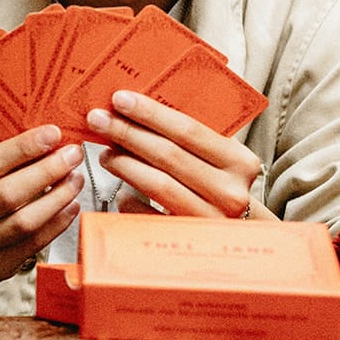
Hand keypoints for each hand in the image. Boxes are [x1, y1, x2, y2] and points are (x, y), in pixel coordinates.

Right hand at [0, 125, 84, 284]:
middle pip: (8, 194)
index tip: (52, 135)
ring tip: (75, 180)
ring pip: (24, 222)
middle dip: (47, 171)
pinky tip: (68, 207)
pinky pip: (31, 245)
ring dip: (57, 198)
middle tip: (72, 155)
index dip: (23, 148)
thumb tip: (43, 141)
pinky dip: (56, 224)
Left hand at [85, 91, 258, 217]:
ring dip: (125, 164)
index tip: (120, 99)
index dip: (150, 113)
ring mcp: (210, 220)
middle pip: (168, 155)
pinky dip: (130, 201)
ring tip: (105, 152)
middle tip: (98, 120)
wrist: (241, 234)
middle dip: (128, 133)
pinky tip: (119, 190)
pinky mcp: (188, 240)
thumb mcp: (221, 160)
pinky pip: (149, 216)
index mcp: (240, 162)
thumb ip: (192, 137)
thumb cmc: (222, 187)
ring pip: (157, 184)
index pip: (188, 130)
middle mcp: (230, 192)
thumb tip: (139, 109)